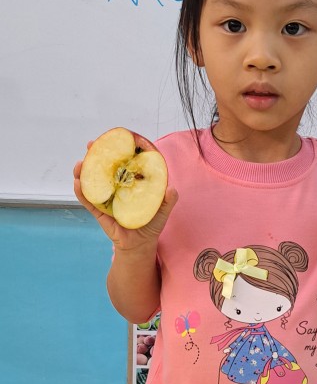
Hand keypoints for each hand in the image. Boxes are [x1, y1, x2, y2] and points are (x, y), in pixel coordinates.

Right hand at [73, 134, 177, 250]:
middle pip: (105, 167)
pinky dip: (82, 192)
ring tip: (79, 165)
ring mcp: (107, 198)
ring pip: (93, 181)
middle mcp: (118, 186)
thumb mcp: (163, 212)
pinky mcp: (99, 211)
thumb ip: (169, 201)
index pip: (125, 162)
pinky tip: (77, 184)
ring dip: (84, 171)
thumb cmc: (151, 224)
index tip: (116, 138)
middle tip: (91, 145)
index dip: (120, 149)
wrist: (140, 245)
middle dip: (96, 155)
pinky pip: (89, 200)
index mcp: (132, 182)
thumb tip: (172, 189)